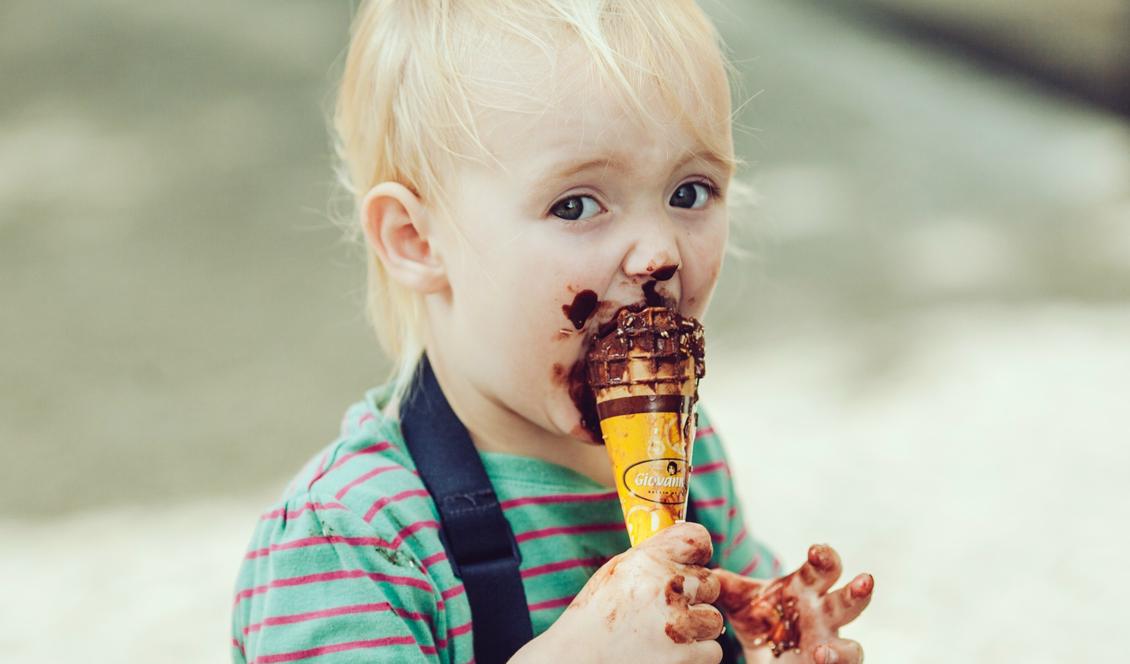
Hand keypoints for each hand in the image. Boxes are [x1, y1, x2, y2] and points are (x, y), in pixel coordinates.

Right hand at [518, 522, 725, 663]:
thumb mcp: (615, 575)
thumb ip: (651, 559)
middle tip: (666, 611)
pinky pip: (712, 651)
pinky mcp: (686, 659)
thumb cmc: (593, 620)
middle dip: (694, 597)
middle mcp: (665, 588)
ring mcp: (678, 625)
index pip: (696, 539)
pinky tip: (666, 655)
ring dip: (695, 630)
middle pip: (710, 583)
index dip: (698, 552)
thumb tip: (687, 550)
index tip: (693, 563)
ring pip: (713, 620)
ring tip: (662, 637)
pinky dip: (694, 657)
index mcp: (646, 561)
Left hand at [712, 544, 872, 663]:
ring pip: (852, 646)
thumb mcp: (739, 602)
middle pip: (848, 600)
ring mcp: (830, 644)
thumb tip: (704, 572)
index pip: (822, 568)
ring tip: (822, 652)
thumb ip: (726, 586)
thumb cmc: (761, 620)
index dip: (824, 558)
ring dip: (844, 650)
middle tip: (865, 580)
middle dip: (859, 590)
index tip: (816, 551)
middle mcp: (824, 615)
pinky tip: (819, 662)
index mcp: (807, 589)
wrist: (763, 655)